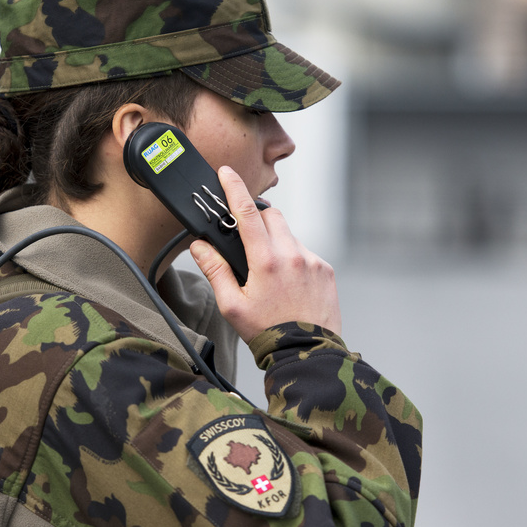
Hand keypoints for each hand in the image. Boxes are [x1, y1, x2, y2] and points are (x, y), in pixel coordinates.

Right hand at [189, 166, 341, 342]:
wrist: (306, 353)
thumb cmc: (267, 333)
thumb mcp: (232, 305)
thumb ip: (215, 270)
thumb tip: (200, 246)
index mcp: (266, 262)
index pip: (248, 213)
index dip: (235, 189)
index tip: (227, 173)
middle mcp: (292, 255)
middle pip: (272, 216)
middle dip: (257, 220)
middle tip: (247, 241)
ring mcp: (312, 261)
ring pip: (289, 234)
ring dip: (276, 242)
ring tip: (269, 274)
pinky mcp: (326, 270)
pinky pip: (305, 252)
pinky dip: (293, 258)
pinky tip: (288, 284)